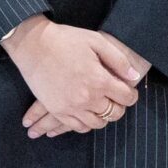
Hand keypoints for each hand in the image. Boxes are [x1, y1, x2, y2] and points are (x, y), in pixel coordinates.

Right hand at [3, 16, 146, 137]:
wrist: (33, 45)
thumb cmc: (66, 40)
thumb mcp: (97, 42)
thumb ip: (119, 60)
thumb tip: (134, 76)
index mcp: (100, 80)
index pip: (126, 98)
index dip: (131, 95)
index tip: (129, 92)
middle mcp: (87, 98)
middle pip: (114, 113)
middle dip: (120, 107)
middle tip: (117, 100)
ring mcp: (71, 107)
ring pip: (97, 124)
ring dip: (103, 117)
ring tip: (102, 107)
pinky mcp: (57, 110)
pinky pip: (77, 127)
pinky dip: (86, 124)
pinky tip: (87, 115)